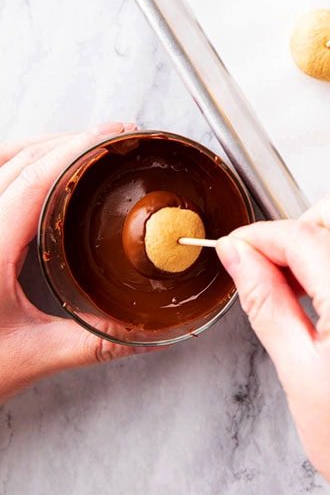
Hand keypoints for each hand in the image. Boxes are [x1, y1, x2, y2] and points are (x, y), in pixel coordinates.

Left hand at [0, 123, 141, 402]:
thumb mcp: (30, 358)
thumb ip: (93, 342)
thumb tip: (148, 329)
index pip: (34, 182)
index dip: (77, 150)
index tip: (113, 136)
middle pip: (16, 161)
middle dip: (68, 142)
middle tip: (113, 138)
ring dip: (40, 147)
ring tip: (82, 147)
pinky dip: (16, 164)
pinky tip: (39, 170)